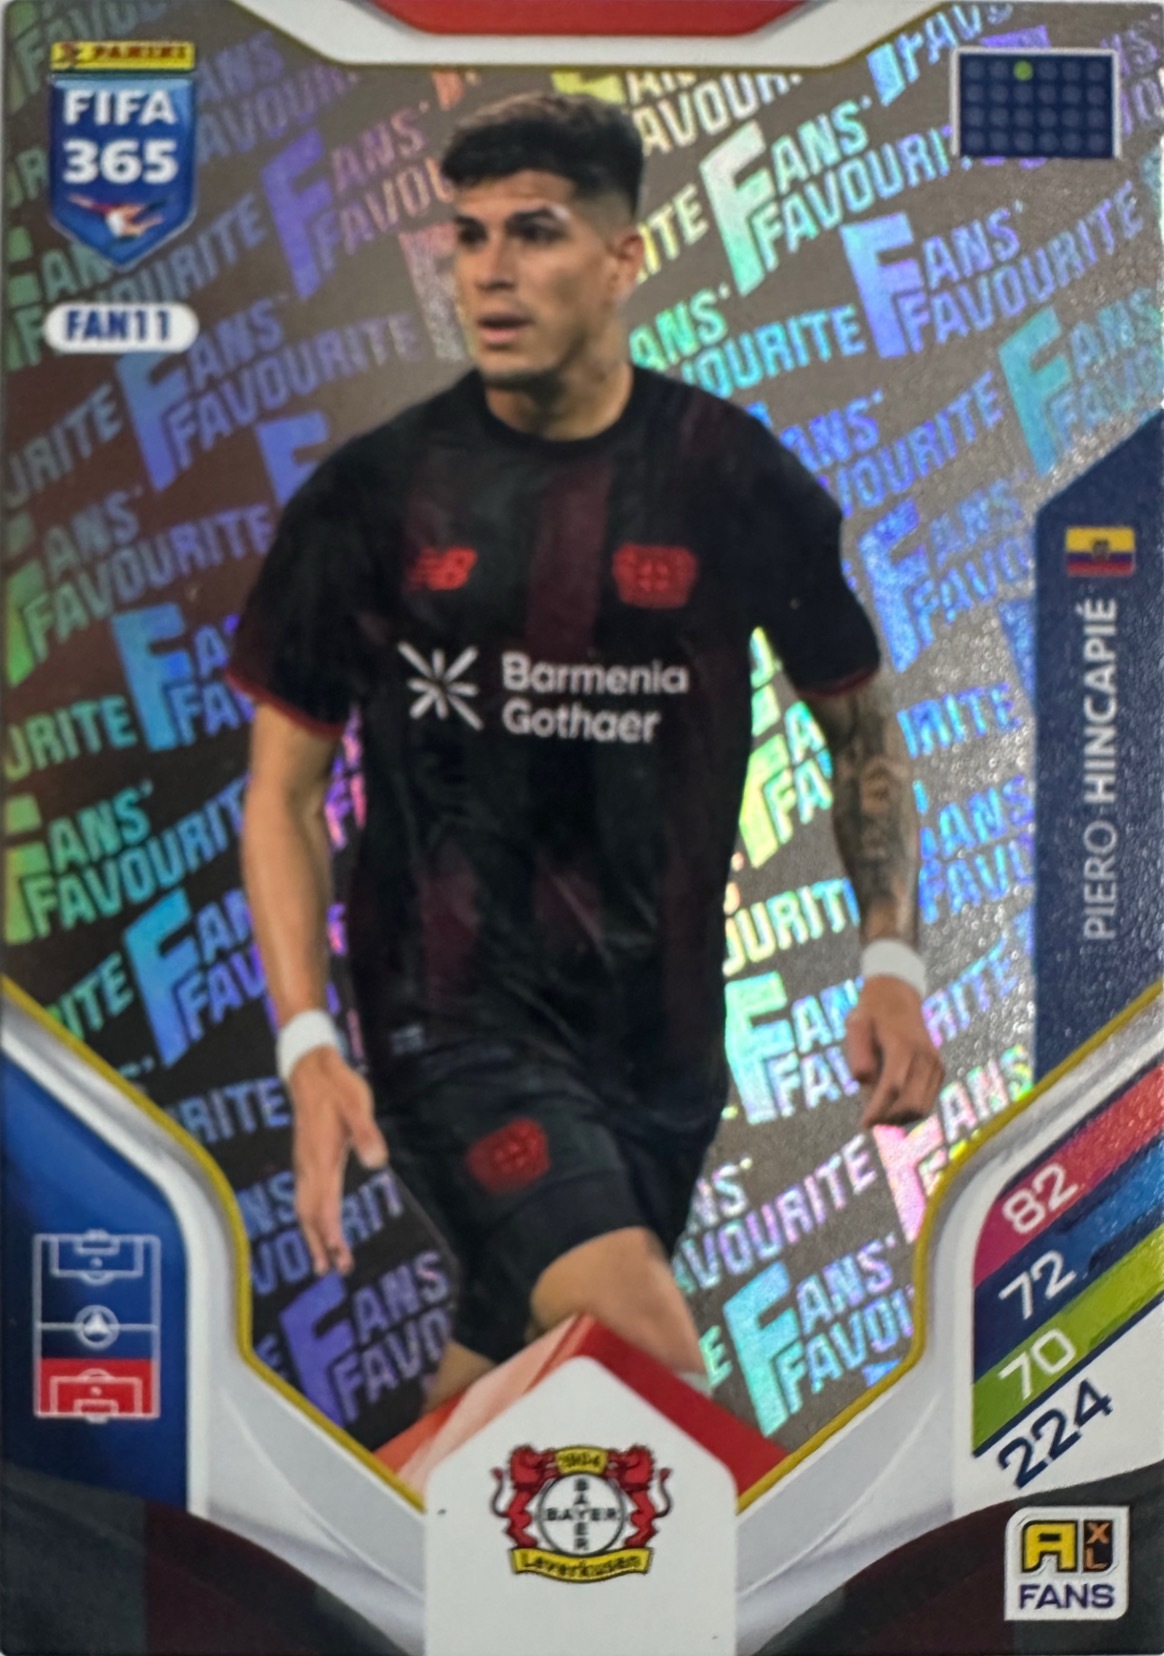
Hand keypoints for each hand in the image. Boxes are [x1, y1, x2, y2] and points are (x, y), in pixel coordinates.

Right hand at [287, 1046, 388, 1274]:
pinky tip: (315, 1223)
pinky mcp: (305, 1158)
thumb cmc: (338, 1086)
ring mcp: (304, 1162)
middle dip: (320, 1244)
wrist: (309, 1069)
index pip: (326, 1206)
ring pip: (304, 1207)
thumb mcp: (358, 1105)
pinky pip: (303, 1196)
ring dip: (312, 1234)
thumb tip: (377, 1162)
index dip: (332, 1234)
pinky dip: (309, 1217)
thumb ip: (367, 1133)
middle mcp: (308, 1166)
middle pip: (310, 1214)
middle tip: (333, 1270)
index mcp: (322, 1158)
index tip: (340, 1257)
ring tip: (321, 1260)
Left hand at [847, 975, 944, 1128]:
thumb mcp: (856, 1025)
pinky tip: (892, 1106)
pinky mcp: (939, 1069)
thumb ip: (858, 1051)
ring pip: (922, 1106)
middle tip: (869, 1120)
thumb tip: (863, 1080)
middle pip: (911, 1103)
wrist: (898, 996)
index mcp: (903, 1045)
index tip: (863, 1124)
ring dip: (900, 1117)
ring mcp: (935, 1063)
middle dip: (889, 1118)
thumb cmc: (872, 1014)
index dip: (877, 1110)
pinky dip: (911, 1110)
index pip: (892, 1087)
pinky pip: (928, 1100)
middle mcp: (924, 1056)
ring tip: (878, 1113)